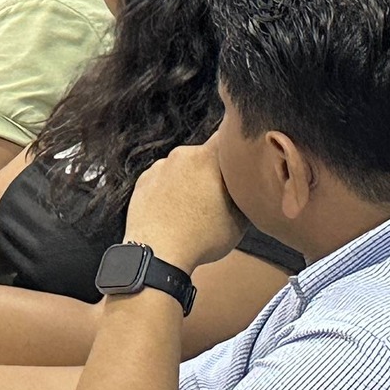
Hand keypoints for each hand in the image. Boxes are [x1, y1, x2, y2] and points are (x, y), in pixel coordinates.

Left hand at [123, 139, 246, 272]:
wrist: (157, 253)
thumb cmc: (201, 238)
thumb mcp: (240, 218)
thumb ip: (244, 193)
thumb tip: (247, 187)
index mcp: (208, 157)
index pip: (227, 136)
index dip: (234, 146)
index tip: (238, 157)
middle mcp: (182, 155)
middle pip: (203, 156)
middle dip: (210, 170)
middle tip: (215, 195)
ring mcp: (159, 168)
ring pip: (181, 169)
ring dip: (187, 181)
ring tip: (190, 208)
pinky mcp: (142, 182)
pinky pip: (162, 181)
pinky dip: (168, 191)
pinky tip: (172, 211)